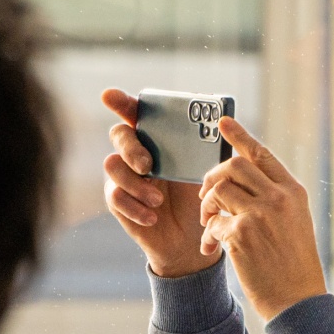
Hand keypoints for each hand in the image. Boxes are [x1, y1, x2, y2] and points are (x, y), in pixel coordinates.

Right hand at [101, 88, 216, 278]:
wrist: (191, 237)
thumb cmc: (201, 196)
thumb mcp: (210, 171)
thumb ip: (212, 147)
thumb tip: (225, 122)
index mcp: (157, 137)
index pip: (136, 112)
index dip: (121, 101)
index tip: (109, 96)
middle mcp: (136, 151)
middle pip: (119, 134)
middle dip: (131, 148)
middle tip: (148, 165)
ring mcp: (124, 175)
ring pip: (112, 166)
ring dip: (136, 184)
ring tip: (158, 200)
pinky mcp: (118, 200)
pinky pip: (115, 197)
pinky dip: (135, 208)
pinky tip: (152, 216)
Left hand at [198, 117, 326, 320]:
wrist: (297, 300)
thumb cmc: (294, 264)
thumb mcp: (295, 222)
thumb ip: (274, 198)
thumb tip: (242, 180)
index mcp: (293, 191)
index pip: (262, 154)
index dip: (241, 135)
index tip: (223, 122)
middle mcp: (278, 198)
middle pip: (233, 166)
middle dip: (213, 177)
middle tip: (207, 196)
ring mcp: (260, 215)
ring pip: (218, 190)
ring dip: (206, 205)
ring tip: (209, 223)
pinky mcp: (241, 234)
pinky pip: (212, 222)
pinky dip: (207, 235)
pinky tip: (213, 249)